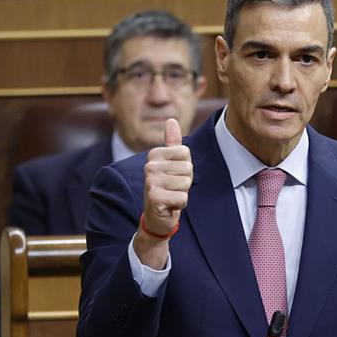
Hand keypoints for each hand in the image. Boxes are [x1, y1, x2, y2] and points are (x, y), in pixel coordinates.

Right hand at [134, 118, 190, 266]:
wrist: (157, 216)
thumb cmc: (168, 187)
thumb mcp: (172, 164)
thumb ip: (173, 143)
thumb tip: (171, 120)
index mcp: (154, 155)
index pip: (186, 153)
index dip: (186, 168)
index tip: (174, 176)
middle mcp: (149, 166)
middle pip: (187, 168)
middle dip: (185, 181)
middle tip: (173, 188)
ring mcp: (150, 181)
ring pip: (186, 183)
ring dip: (182, 193)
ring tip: (171, 196)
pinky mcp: (154, 197)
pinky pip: (182, 197)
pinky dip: (180, 204)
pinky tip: (169, 206)